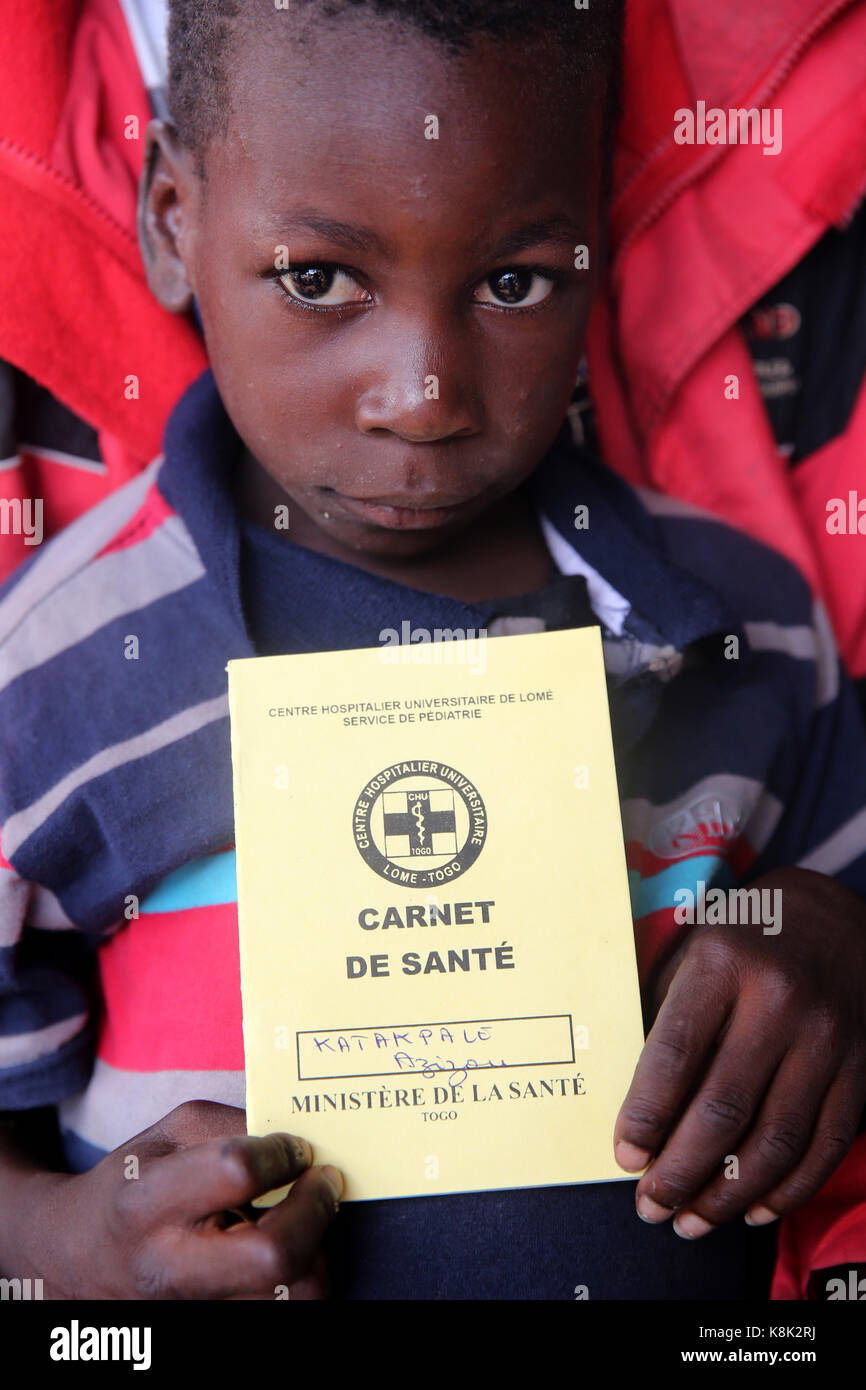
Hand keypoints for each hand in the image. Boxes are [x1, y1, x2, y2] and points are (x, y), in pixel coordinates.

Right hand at [24, 1101, 341, 1297]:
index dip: (281, 1154)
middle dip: (315, 1210)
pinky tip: (284, 1247)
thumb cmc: (133, 1182)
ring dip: (316, 1248)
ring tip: (302, 1217)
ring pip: (292, 1295)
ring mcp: (193, 1310)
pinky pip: (283, 1309)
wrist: (81, 1256)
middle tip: (323, 1182)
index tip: (296, 1149)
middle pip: (275, 1257)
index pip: (237, 1172)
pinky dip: (300, 1276)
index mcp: (148, 1204)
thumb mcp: (169, 1133)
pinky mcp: (216, 1329)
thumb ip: (232, 1124)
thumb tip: (299, 1141)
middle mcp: (170, 1268)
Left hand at [614, 868, 865, 1236]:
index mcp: (722, 963)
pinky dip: (790, 1188)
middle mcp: (779, 1000)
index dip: (645, 1116)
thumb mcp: (694, 952)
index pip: (674, 1054)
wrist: (831, 915)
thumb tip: (639, 1112)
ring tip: (693, 1220)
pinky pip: (825, 1143)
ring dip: (730, 1193)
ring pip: (777, 1139)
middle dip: (681, 1171)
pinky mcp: (860, 1066)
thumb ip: (669, 1019)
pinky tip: (756, 1208)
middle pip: (724, 1108)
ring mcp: (827, 1036)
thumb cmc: (742, 939)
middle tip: (651, 1205)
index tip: (625, 1157)